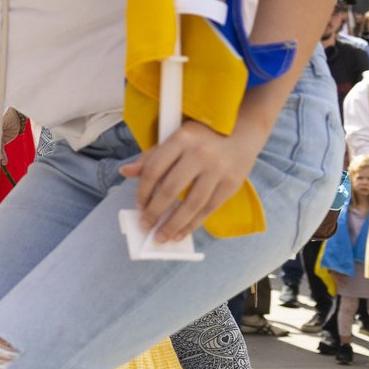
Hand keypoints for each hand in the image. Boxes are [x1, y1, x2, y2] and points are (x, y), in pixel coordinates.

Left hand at [120, 119, 262, 242]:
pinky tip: (181, 233)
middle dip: (155, 212)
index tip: (139, 205)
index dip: (143, 191)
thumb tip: (125, 172)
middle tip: (145, 225)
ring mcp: (217, 169)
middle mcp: (199, 153)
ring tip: (161, 236)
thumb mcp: (176, 139)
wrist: (243, 132)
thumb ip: (152, 157)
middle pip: (171, 189)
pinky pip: (208, 209)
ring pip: (191, 204)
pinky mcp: (231, 183)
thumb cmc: (203, 137)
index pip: (154, 169)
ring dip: (174, 224)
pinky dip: (193, 224)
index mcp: (181, 139)